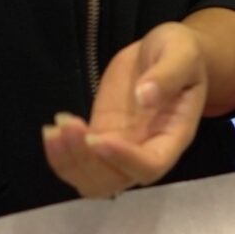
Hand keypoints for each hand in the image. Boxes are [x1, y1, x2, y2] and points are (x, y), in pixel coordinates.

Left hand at [44, 21, 210, 198]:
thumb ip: (168, 74)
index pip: (151, 165)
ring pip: (92, 180)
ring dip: (68, 163)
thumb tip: (144, 95)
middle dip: (86, 162)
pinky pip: (78, 163)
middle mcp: (147, 151)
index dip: (124, 160)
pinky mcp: (101, 137)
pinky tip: (51, 130)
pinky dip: (60, 155)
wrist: (167, 52)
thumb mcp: (182, 52)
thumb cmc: (183, 53)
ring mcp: (121, 148)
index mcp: (173, 136)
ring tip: (54, 129)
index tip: (97, 137)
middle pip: (115, 181)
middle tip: (68, 125)